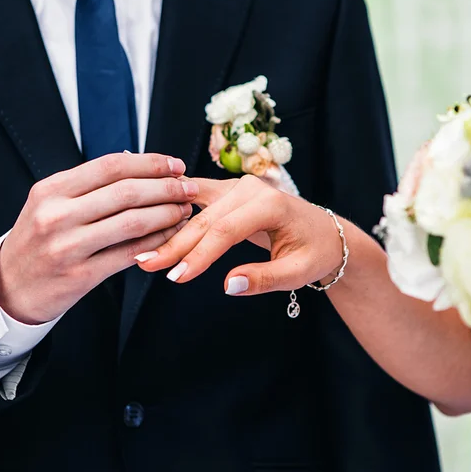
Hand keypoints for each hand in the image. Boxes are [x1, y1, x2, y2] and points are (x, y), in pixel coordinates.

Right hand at [0, 153, 197, 323]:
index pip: (111, 166)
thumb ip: (89, 186)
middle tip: (188, 187)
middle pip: (126, 192)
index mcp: (52, 190)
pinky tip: (172, 235)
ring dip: (167, 214)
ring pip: (132, 223)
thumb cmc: (40, 239)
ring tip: (185, 209)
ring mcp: (68, 246)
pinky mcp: (80, 275)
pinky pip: (130, 254)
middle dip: (166, 188)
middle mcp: (57, 214)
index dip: (150, 163)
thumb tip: (138, 164)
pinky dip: (157, 242)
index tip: (175, 165)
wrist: (9, 285)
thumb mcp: (51, 203)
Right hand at [134, 176, 343, 295]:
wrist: (324, 232)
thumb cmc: (315, 252)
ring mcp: (238, 186)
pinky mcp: (229, 191)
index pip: (225, 230)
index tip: (176, 277)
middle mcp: (251, 188)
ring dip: (172, 231)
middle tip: (148, 266)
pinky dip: (177, 212)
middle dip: (176, 245)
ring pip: (197, 210)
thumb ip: (265, 279)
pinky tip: (154, 220)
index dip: (199, 255)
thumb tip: (229, 285)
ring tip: (146, 251)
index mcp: (270, 204)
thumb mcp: (298, 272)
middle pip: (206, 219)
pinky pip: (198, 199)